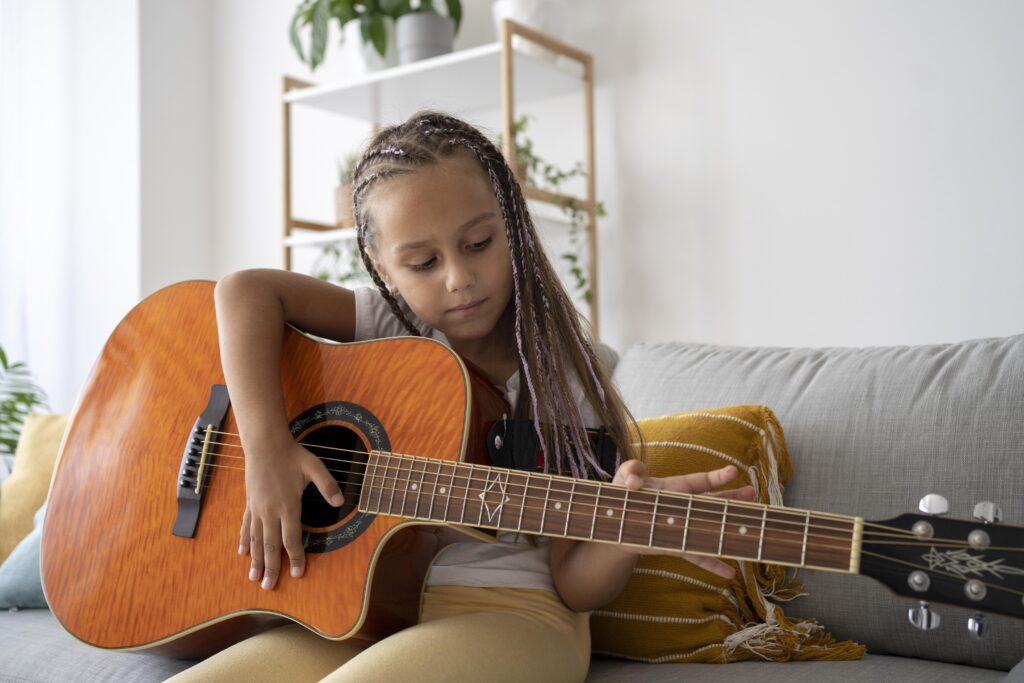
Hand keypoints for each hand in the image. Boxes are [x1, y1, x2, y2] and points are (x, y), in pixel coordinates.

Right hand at [238, 438, 343, 588]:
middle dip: (271, 568)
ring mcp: (257, 509)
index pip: (292, 538)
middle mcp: (270, 511)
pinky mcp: (250, 504)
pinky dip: (245, 541)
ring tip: (254, 579)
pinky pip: (246, 526)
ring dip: (256, 560)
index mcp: (288, 505)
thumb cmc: (292, 455)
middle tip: (270, 587)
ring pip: (256, 540)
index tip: (298, 574)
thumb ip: (327, 484)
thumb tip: (341, 501)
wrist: (265, 444)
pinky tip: (242, 554)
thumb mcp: (314, 467)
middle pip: (271, 545)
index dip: (296, 558)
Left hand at [612, 460, 756, 578]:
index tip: (733, 471)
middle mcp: (684, 507)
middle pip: (713, 502)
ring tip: (750, 529)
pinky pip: (697, 556)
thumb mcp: (623, 478)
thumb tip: (633, 481)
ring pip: (710, 527)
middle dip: (732, 497)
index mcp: (675, 488)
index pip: (699, 481)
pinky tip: (729, 573)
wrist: (617, 524)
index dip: (716, 477)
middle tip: (752, 493)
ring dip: (728, 529)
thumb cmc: (625, 496)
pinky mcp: (676, 545)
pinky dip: (712, 564)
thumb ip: (629, 471)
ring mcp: (683, 527)